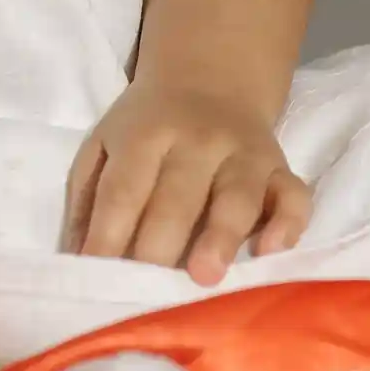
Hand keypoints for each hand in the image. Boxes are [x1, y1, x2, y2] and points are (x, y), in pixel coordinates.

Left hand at [65, 81, 309, 284]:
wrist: (209, 78)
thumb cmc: (146, 128)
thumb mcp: (104, 144)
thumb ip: (89, 199)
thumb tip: (77, 260)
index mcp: (145, 134)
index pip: (124, 189)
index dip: (108, 234)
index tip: (96, 277)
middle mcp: (197, 140)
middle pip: (177, 198)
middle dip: (160, 246)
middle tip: (147, 292)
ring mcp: (244, 153)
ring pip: (238, 196)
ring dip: (222, 236)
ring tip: (205, 276)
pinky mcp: (281, 167)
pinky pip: (293, 197)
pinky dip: (287, 224)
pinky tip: (270, 251)